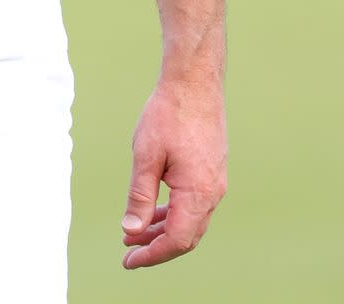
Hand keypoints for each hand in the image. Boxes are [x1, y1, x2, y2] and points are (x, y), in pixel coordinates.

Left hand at [121, 74, 226, 268]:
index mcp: (198, 192)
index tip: (129, 261)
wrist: (194, 81)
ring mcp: (215, 182)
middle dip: (157, 247)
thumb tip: (131, 231)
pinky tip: (155, 211)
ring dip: (163, 230)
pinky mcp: (211, 171)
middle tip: (128, 254)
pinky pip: (194, 204)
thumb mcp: (146, 155)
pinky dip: (173, 213)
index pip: (177, 240)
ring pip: (190, 221)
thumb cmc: (169, 114)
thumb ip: (140, 196)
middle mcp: (212, 192)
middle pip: (186, 236)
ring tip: (135, 234)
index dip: (153, 255)